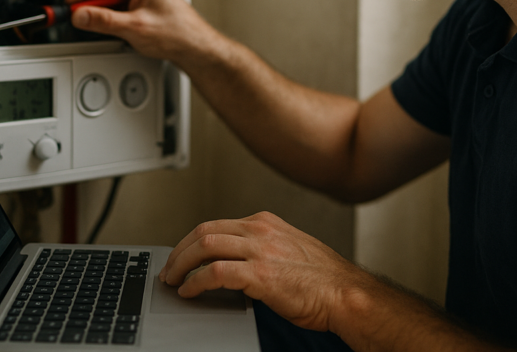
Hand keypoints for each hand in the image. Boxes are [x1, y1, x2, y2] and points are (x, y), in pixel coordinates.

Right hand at [65, 0, 215, 61]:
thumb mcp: (135, 28)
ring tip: (96, 21)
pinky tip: (107, 23)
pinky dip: (105, 11)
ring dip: (97, 5)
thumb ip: (104, 21)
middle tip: (79, 14)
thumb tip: (80, 15)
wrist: (192, 46)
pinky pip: (112, 0)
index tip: (74, 2)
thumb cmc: (177, 32)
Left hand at [158, 211, 369, 332]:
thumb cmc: (324, 281)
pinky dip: (196, 282)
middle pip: (203, 231)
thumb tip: (237, 263)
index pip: (216, 224)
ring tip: (174, 281)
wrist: (347, 294)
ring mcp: (260, 250)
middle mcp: (260, 231)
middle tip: (169, 270)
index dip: (192, 241)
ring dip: (181, 265)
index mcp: (266, 223)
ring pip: (204, 246)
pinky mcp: (260, 274)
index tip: (182, 256)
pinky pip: (215, 273)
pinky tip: (191, 292)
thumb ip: (264, 249)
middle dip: (179, 251)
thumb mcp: (290, 250)